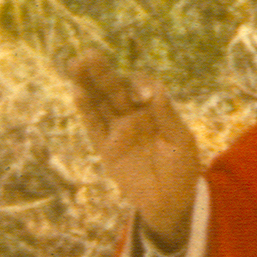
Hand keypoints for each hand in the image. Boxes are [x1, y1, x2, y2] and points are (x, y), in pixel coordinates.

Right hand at [67, 50, 200, 249]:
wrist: (170, 201)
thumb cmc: (181, 170)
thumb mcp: (181, 141)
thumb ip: (167, 116)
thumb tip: (157, 90)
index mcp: (156, 111)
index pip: (142, 87)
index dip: (140, 84)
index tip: (142, 94)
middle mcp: (134, 116)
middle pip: (116, 89)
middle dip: (103, 73)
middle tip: (90, 54)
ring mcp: (118, 130)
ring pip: (100, 103)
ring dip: (88, 85)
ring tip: (75, 65)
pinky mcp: (106, 147)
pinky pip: (94, 126)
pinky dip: (86, 110)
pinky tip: (77, 91)